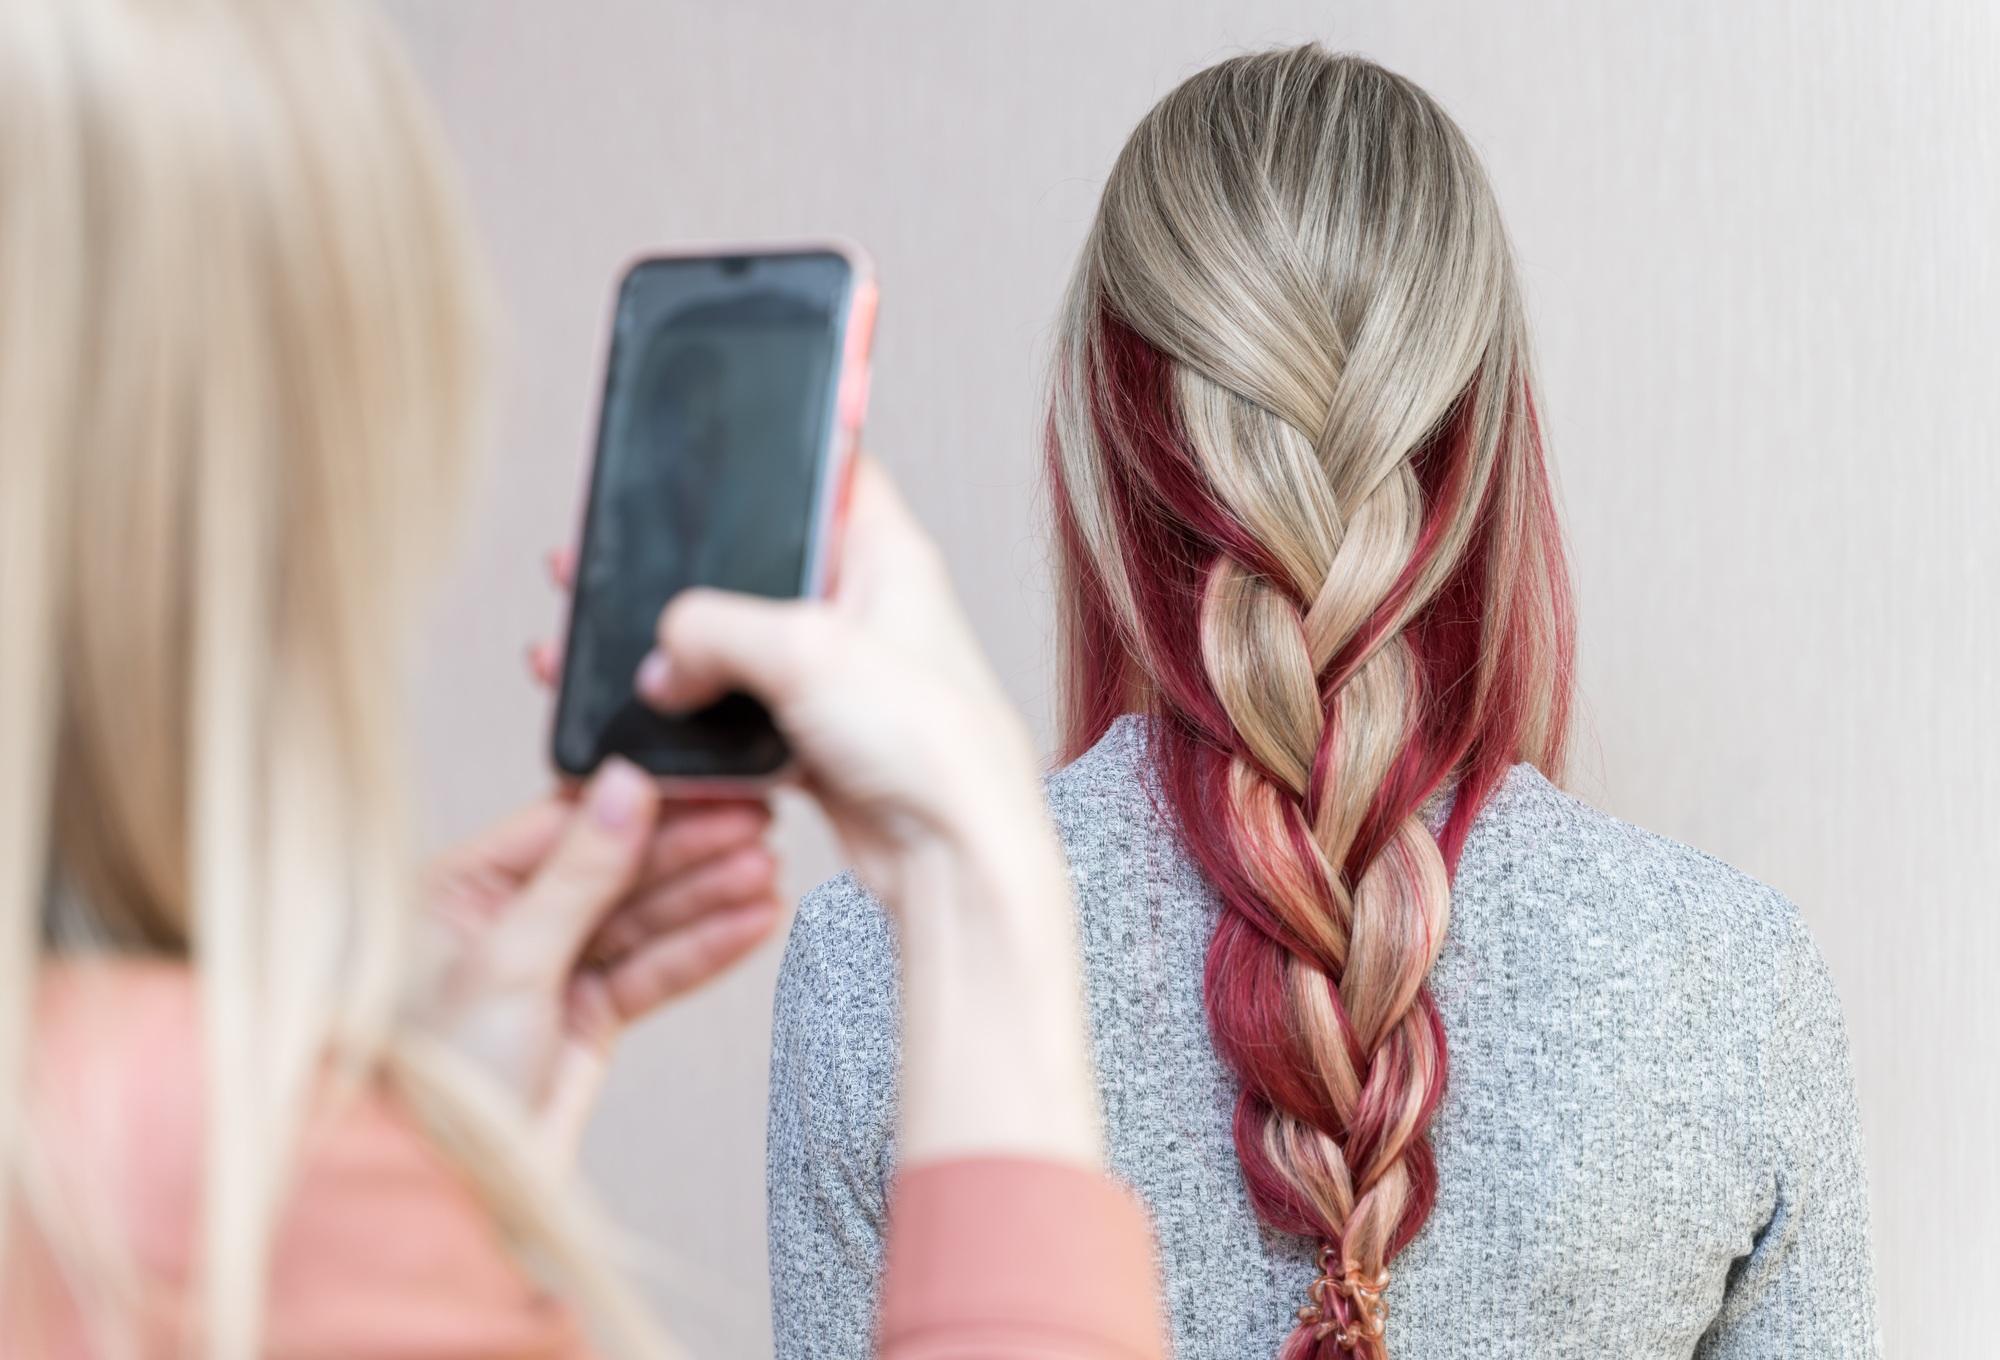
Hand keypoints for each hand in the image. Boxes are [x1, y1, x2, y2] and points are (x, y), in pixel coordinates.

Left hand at [418, 768, 779, 1154]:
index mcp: (459, 888)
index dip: (641, 804)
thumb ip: (578, 870)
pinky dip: (705, 949)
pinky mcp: (590, 1017)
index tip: (704, 786)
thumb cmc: (440, 1080)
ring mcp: (553, 970)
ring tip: (767, 873)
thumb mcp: (508, 959)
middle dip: (688, 851)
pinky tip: (752, 923)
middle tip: (754, 826)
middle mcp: (506, 921)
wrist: (456, 1194)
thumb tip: (624, 783)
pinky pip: (655, 971)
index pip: (564, 824)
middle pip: (615, 868)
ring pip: (644, 919)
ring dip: (709, 896)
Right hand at [639, 456, 1102, 1167]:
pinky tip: (645, 719)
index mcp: (886, 555)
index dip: (774, 456)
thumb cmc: (929, 743)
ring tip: (597, 643)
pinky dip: (697, 722)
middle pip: (759, 568)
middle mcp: (865, 610)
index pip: (832, 471)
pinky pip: (740, 719)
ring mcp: (841, 678)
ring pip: (740, 650)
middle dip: (685, 573)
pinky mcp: (819, 741)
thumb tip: (662, 657)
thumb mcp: (806, 651)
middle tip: (607, 560)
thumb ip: (714, 632)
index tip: (708, 450)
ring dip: (678, 655)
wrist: (955, 857)